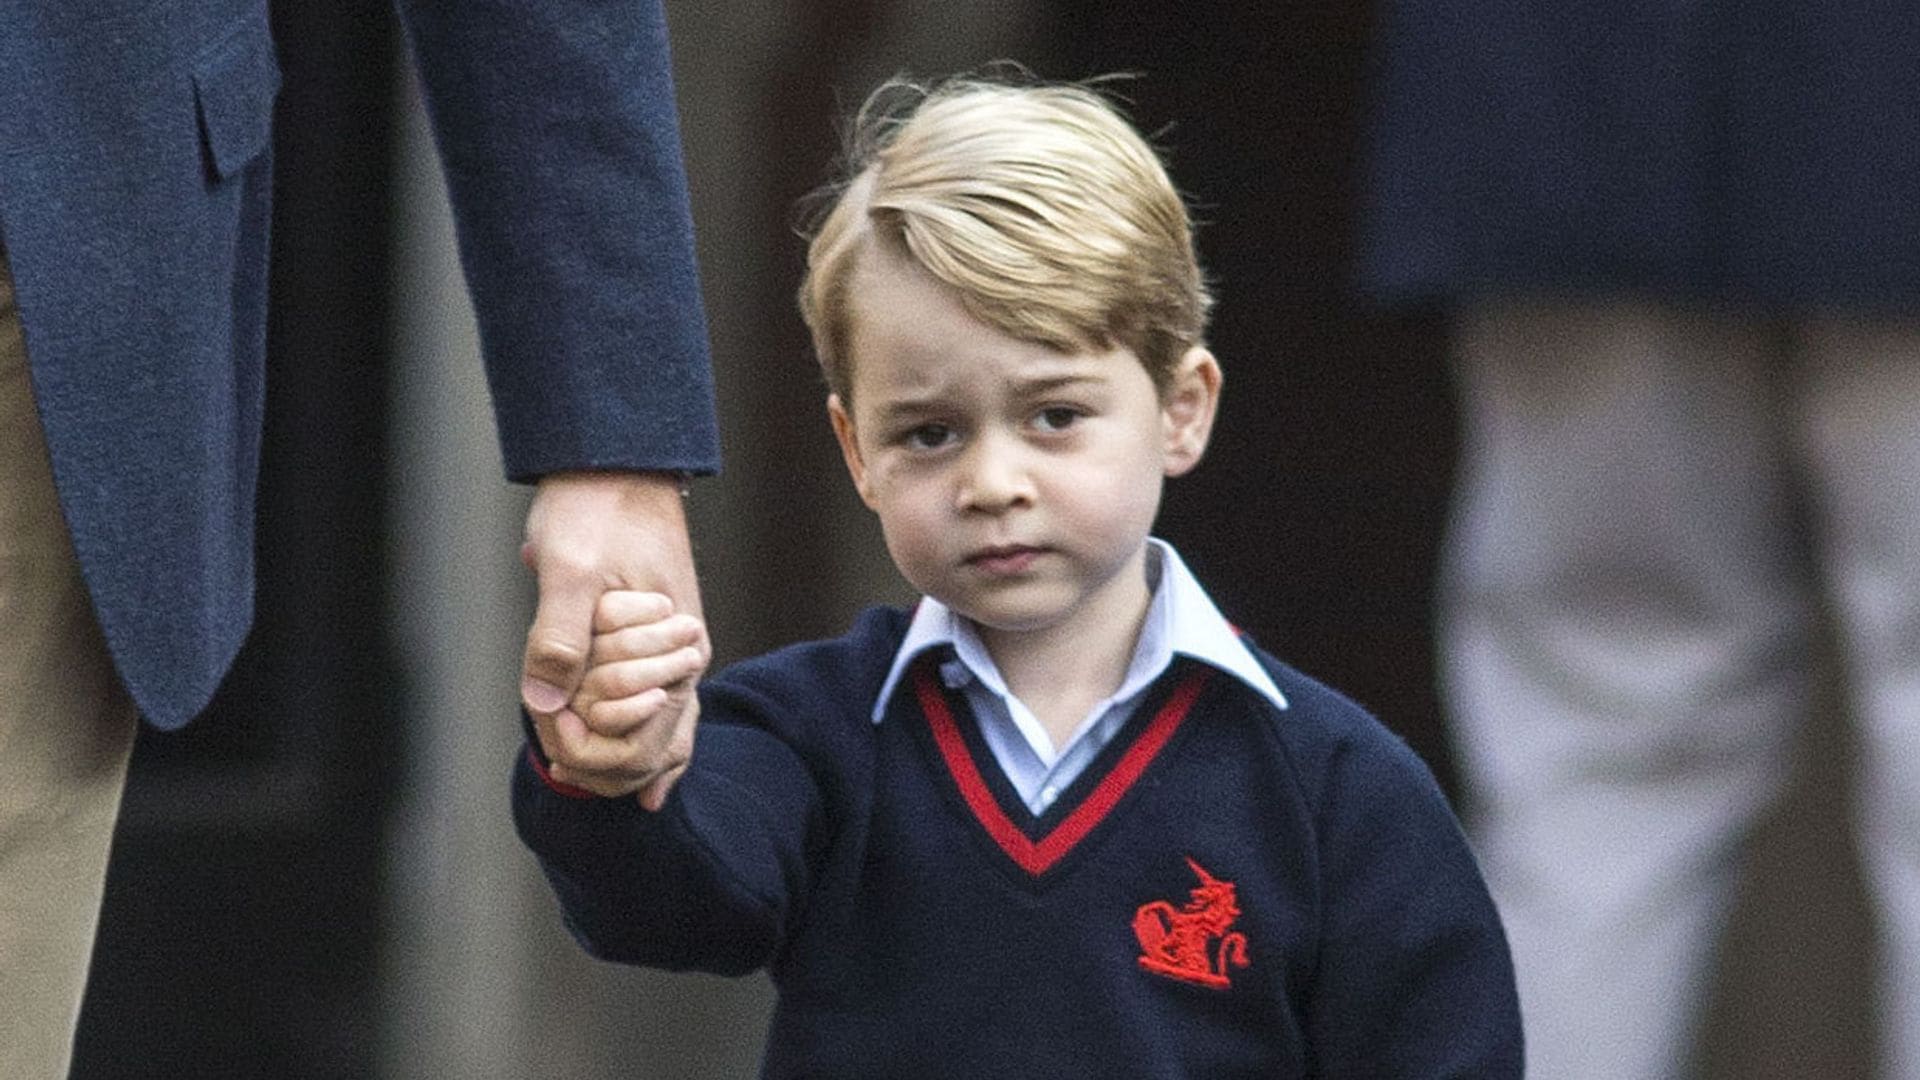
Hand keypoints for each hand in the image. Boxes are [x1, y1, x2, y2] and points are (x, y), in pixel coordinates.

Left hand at [520, 470, 705, 806]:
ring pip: (667, 726)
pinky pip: (665, 705)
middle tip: (557, 767)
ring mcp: (674, 645)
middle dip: (611, 763)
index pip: (645, 731)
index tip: (551, 749)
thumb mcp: (569, 568)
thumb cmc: (594, 507)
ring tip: (612, 794)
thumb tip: (543, 703)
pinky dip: (655, 741)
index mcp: (674, 641)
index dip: (595, 751)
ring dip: (628, 755)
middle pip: (660, 738)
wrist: (615, 460)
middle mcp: (686, 650)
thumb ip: (558, 634)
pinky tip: (653, 784)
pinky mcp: (658, 637)